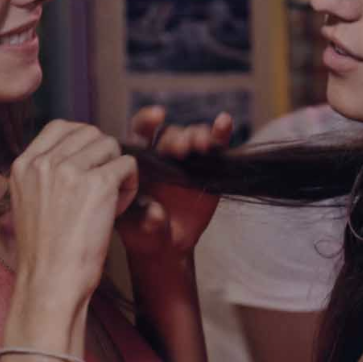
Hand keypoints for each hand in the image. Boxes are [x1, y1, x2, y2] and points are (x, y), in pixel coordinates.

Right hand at [8, 120, 139, 297]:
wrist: (50, 282)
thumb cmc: (45, 252)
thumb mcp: (28, 202)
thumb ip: (46, 173)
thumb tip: (78, 151)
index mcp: (23, 164)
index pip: (60, 127)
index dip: (82, 142)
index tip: (88, 167)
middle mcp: (44, 162)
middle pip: (90, 133)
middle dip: (102, 157)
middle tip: (102, 189)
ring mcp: (70, 170)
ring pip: (111, 145)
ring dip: (117, 170)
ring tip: (110, 200)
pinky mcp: (97, 184)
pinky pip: (128, 165)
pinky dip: (131, 185)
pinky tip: (118, 209)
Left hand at [117, 106, 231, 258]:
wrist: (167, 245)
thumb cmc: (143, 233)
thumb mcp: (139, 231)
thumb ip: (145, 220)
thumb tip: (156, 214)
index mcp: (139, 161)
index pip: (140, 133)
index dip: (147, 121)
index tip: (156, 116)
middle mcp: (162, 154)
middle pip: (170, 135)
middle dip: (177, 138)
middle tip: (181, 149)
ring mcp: (187, 160)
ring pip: (192, 137)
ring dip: (198, 136)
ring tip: (202, 145)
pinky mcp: (209, 168)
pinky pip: (216, 147)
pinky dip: (221, 133)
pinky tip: (224, 122)